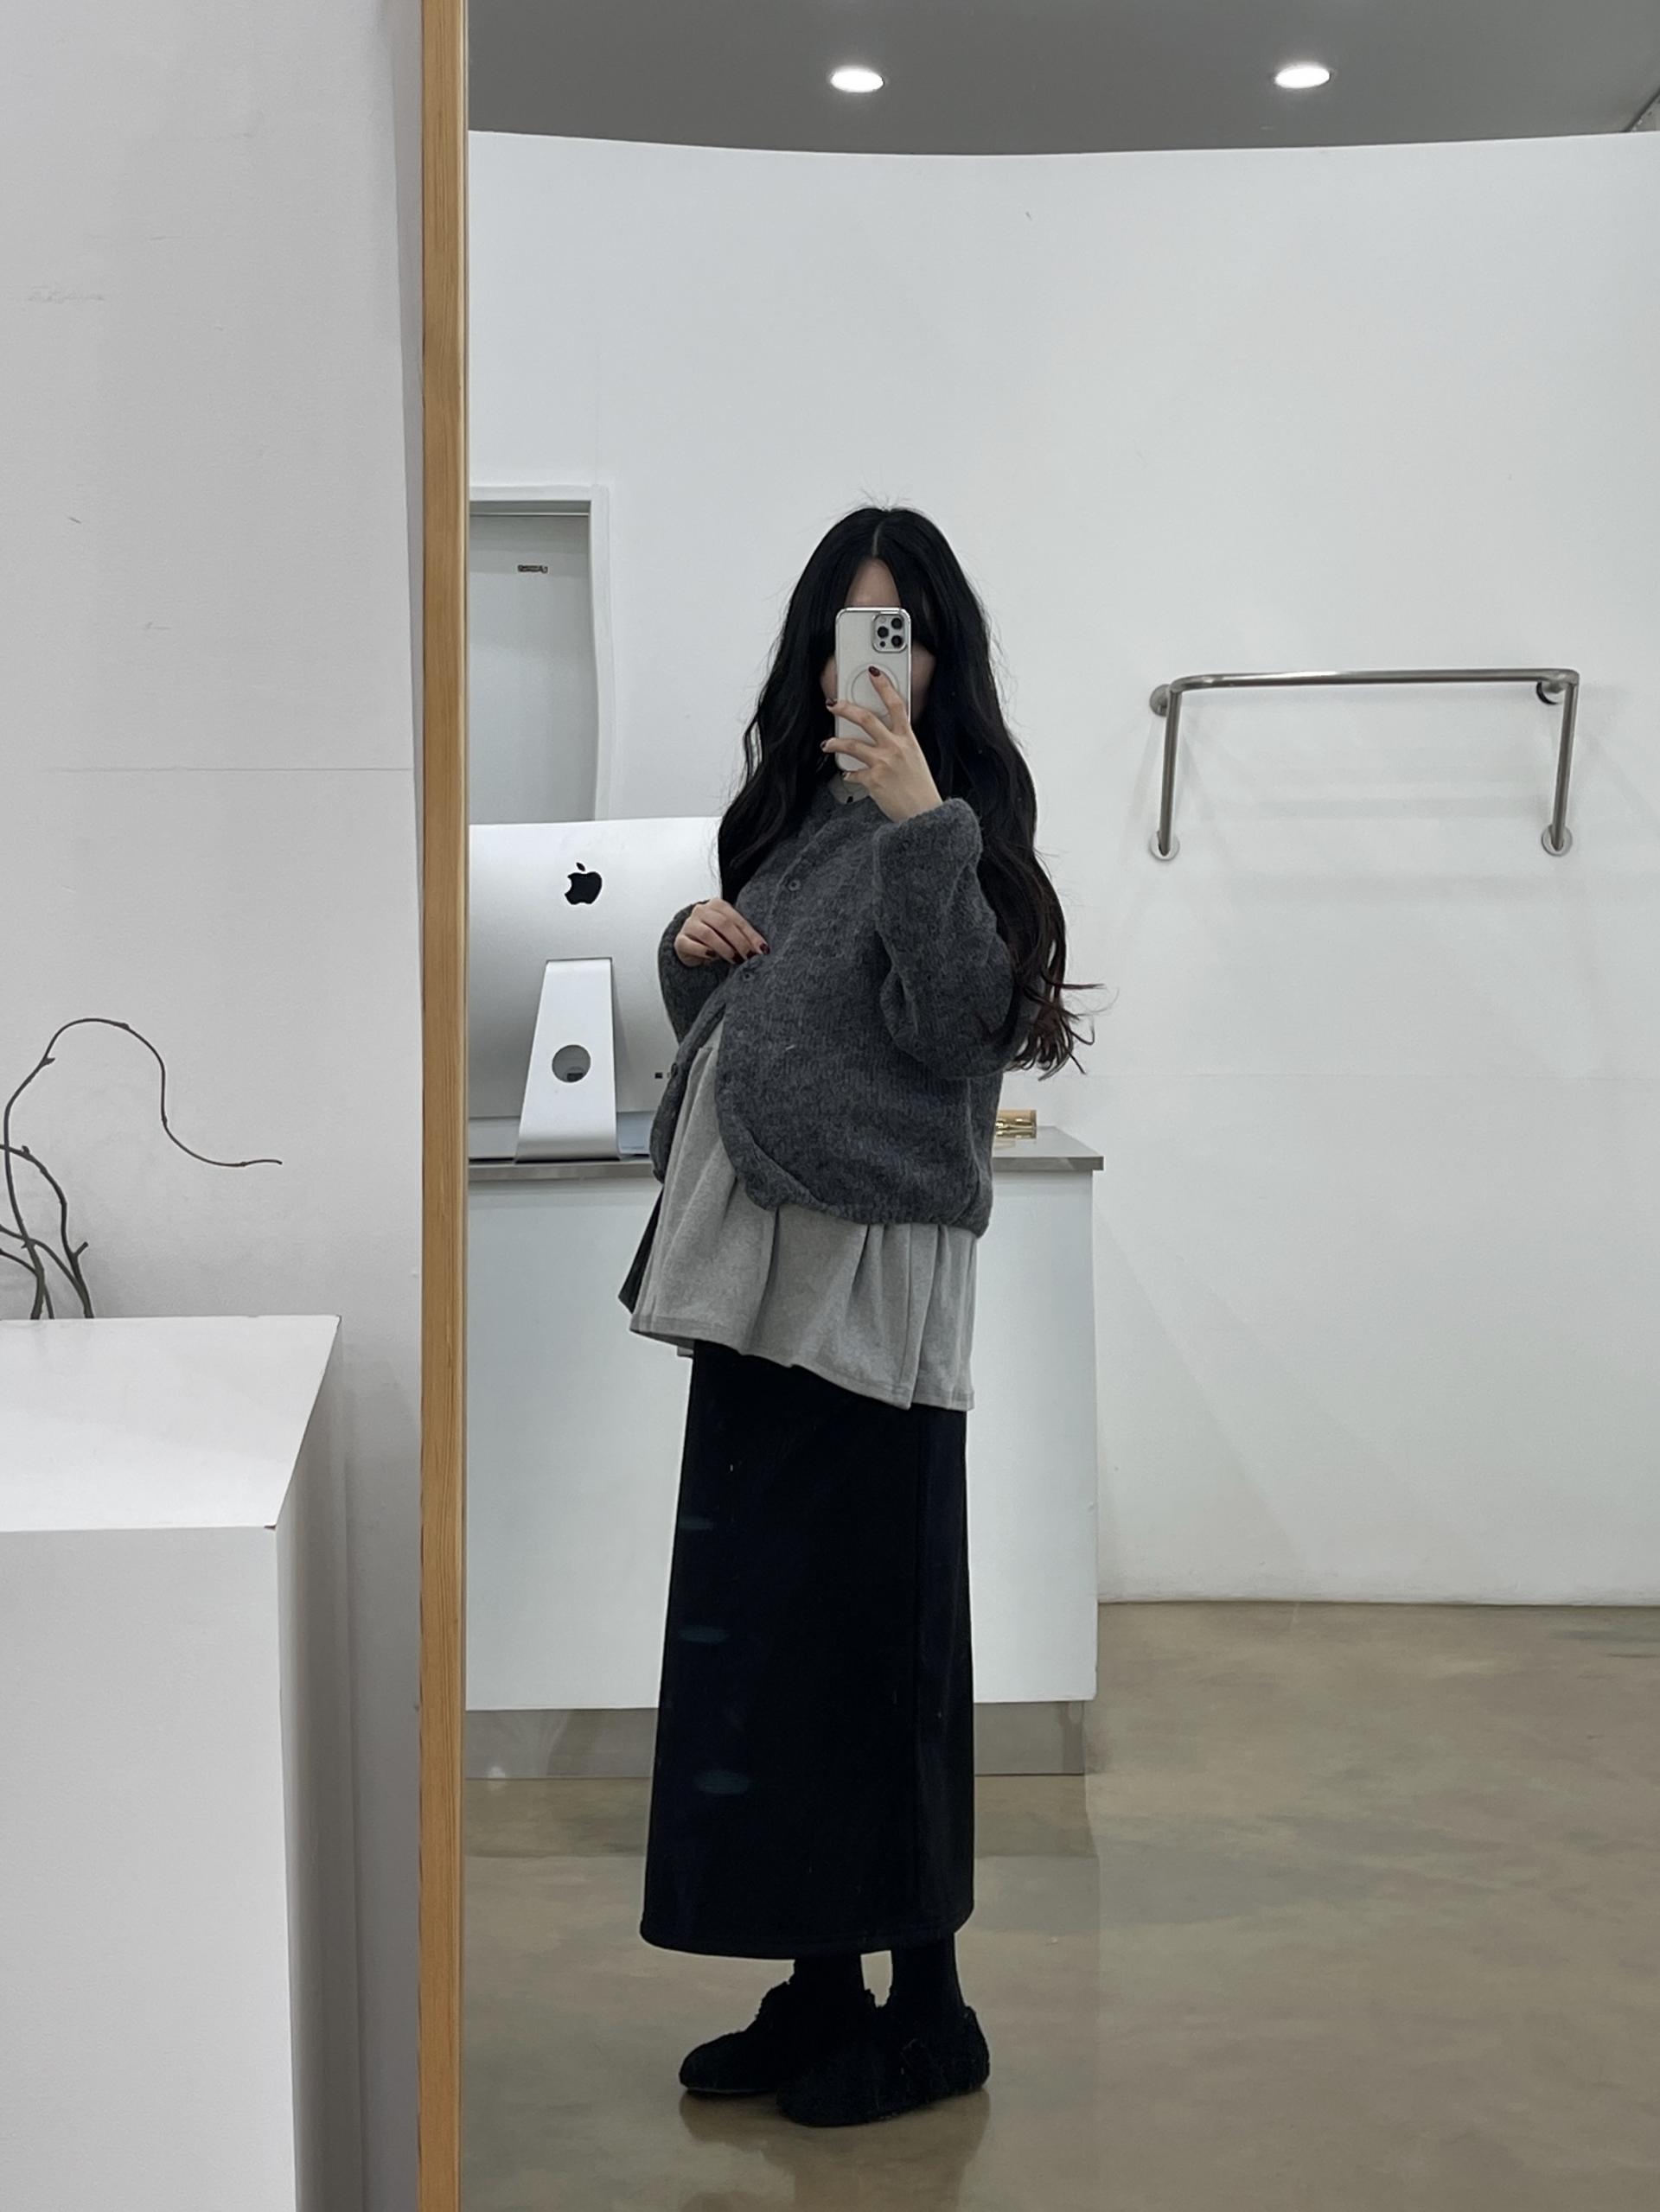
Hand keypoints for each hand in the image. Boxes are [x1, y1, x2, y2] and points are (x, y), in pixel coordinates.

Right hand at [674, 898, 766, 966]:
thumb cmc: (716, 938)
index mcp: (717, 905)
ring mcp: (689, 924)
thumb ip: (743, 936)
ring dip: (724, 948)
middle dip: (739, 942)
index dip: (751, 935)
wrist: (691, 946)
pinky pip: (691, 944)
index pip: (737, 919)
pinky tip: (713, 957)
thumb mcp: (731, 934)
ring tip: (734, 959)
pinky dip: (703, 951)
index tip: (762, 949)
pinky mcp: (680, 940)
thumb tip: (762, 949)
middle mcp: (701, 911)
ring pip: (708, 934)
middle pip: (723, 924)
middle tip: (749, 956)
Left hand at [822, 667, 944, 823]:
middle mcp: (896, 748)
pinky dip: (849, 774)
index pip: (897, 705)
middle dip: (846, 708)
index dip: (884, 686)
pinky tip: (848, 775)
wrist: (923, 815)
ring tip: (827, 743)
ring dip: (835, 742)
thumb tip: (881, 739)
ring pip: (851, 744)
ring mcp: (883, 763)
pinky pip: (853, 773)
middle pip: (867, 719)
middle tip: (834, 704)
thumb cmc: (920, 789)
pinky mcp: (873, 780)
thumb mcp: (915, 759)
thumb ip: (899, 745)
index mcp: (908, 740)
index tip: (874, 673)